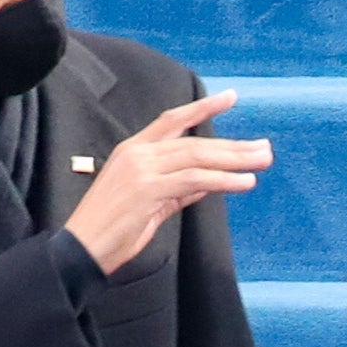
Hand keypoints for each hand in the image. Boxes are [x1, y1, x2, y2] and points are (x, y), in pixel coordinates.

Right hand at [66, 91, 273, 275]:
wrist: (81, 249)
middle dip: (233, 146)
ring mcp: (142, 169)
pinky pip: (194, 180)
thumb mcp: (149, 205)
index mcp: (133, 150)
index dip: (203, 108)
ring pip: (198, 157)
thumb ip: (176, 192)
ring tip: (263, 161)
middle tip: (265, 148)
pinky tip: (244, 182)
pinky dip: (223, 180)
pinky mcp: (148, 189)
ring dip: (235, 159)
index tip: (230, 97)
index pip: (172, 120)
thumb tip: (204, 186)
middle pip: (194, 142)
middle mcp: (137, 152)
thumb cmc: (111, 231)